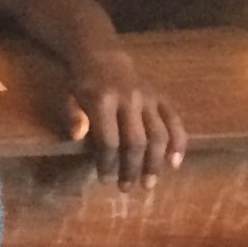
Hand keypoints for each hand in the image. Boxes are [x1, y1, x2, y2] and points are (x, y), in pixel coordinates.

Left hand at [64, 47, 184, 188]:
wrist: (104, 57)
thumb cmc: (83, 84)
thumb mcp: (68, 98)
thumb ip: (73, 116)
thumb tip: (78, 136)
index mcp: (103, 101)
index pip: (109, 139)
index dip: (107, 162)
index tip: (105, 180)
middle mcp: (130, 100)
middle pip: (136, 141)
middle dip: (132, 168)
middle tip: (126, 188)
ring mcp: (149, 99)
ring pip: (159, 134)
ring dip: (155, 162)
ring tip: (149, 183)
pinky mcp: (162, 98)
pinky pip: (175, 121)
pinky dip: (178, 143)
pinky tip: (175, 163)